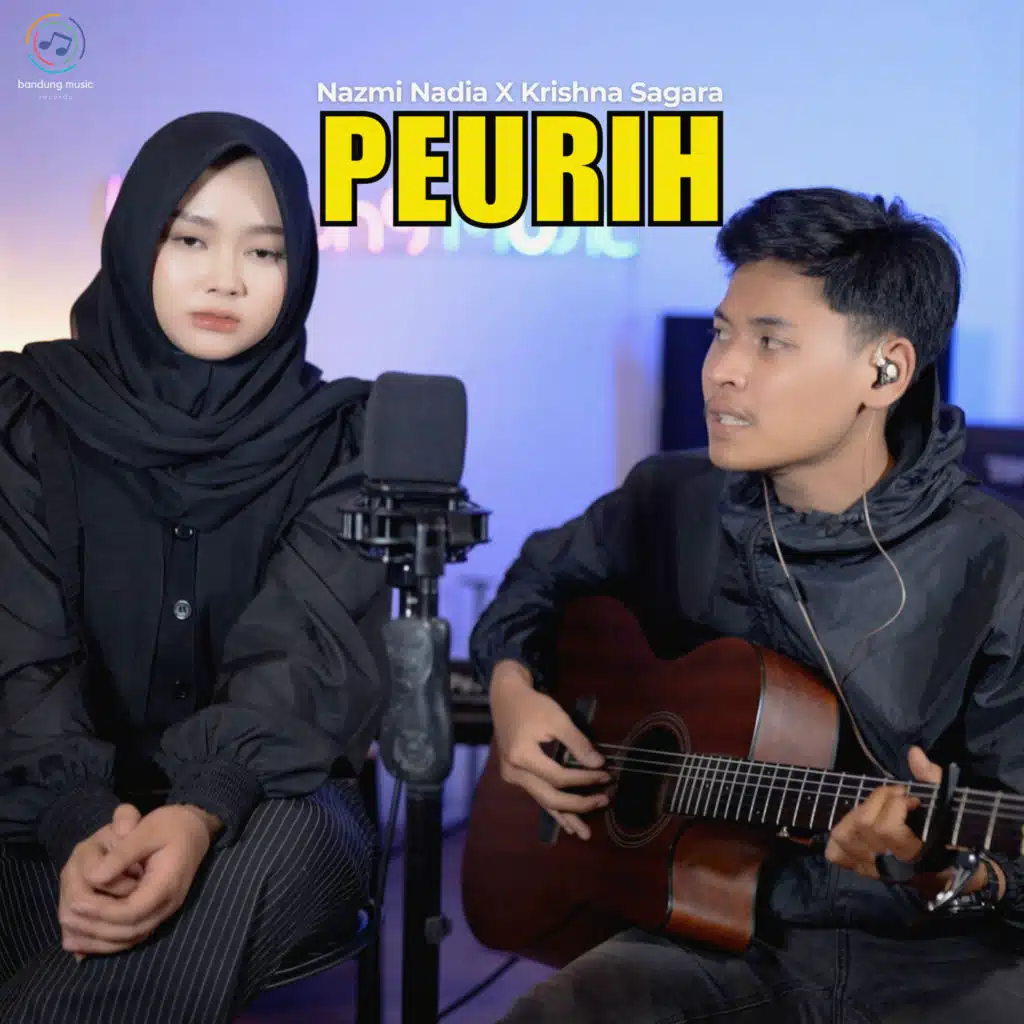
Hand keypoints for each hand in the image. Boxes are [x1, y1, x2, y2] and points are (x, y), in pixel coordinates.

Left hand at [60, 805, 218, 957]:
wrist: (196, 829)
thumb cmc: (172, 824)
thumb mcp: (148, 829)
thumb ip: (122, 853)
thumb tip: (93, 877)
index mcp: (167, 883)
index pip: (132, 911)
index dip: (102, 910)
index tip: (76, 901)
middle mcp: (167, 904)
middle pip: (129, 930)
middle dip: (95, 929)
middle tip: (66, 917)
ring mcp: (163, 910)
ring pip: (129, 938)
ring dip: (98, 940)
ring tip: (69, 935)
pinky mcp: (155, 911)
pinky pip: (131, 935)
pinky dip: (107, 940)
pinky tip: (85, 940)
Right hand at [490, 660, 610, 839]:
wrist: (506, 697)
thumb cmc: (532, 705)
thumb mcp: (557, 719)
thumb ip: (577, 743)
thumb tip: (598, 765)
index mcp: (521, 756)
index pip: (559, 777)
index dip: (585, 779)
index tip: (606, 775)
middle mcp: (514, 772)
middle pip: (549, 797)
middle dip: (578, 804)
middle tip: (603, 803)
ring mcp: (512, 776)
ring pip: (542, 801)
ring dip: (565, 816)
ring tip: (583, 833)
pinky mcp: (515, 776)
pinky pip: (537, 795)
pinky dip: (553, 808)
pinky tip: (566, 823)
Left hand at [825, 747, 1001, 897]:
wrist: (947, 872)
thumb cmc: (948, 836)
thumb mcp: (946, 806)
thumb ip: (931, 778)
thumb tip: (913, 753)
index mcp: (913, 854)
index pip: (888, 829)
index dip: (896, 805)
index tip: (912, 798)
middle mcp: (888, 865)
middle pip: (864, 826)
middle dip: (878, 800)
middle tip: (894, 795)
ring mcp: (870, 868)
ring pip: (844, 836)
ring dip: (856, 813)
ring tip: (875, 808)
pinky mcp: (859, 869)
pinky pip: (836, 853)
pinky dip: (839, 837)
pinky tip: (856, 826)